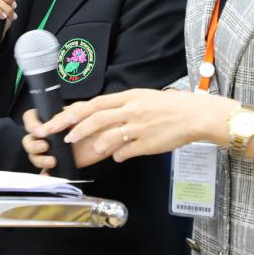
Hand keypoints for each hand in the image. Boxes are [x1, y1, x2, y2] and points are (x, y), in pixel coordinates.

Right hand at [21, 108, 105, 172]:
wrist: (116, 136)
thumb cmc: (101, 120)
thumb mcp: (83, 112)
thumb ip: (66, 116)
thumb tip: (47, 128)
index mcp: (54, 119)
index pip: (31, 119)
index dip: (31, 124)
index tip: (39, 130)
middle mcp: (51, 135)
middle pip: (28, 139)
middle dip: (33, 144)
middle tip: (45, 146)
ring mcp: (55, 150)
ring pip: (34, 156)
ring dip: (39, 159)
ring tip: (52, 161)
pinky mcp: (62, 164)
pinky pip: (46, 172)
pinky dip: (45, 174)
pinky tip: (48, 175)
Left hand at [33, 88, 237, 162]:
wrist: (195, 115)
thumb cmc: (170, 106)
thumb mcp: (143, 99)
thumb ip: (123, 108)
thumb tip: (104, 118)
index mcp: (129, 97)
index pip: (95, 104)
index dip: (75, 113)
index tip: (59, 121)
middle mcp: (131, 110)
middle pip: (96, 118)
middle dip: (76, 129)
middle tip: (63, 139)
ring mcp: (138, 127)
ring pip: (109, 136)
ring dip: (96, 144)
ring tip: (91, 150)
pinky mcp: (147, 143)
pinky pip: (126, 152)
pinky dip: (118, 156)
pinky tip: (118, 157)